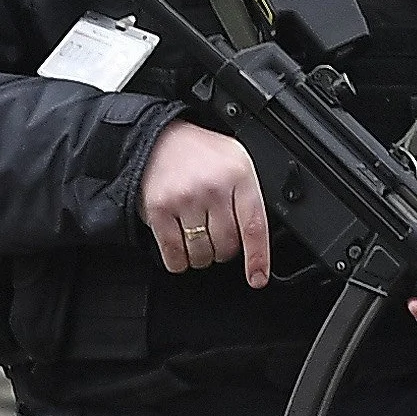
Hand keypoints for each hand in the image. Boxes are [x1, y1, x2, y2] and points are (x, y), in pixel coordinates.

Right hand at [143, 121, 273, 286]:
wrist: (158, 137)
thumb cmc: (201, 154)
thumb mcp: (237, 162)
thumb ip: (249, 194)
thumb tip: (258, 236)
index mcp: (238, 176)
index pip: (254, 226)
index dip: (258, 258)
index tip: (257, 278)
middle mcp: (212, 188)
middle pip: (226, 245)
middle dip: (224, 250)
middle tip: (217, 236)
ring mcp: (184, 199)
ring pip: (202, 253)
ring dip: (202, 256)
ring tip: (198, 238)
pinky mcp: (158, 209)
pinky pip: (174, 253)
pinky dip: (179, 261)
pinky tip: (182, 253)